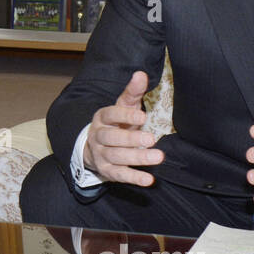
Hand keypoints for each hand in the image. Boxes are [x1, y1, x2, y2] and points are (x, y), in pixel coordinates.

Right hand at [83, 71, 163, 186]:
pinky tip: (149, 179)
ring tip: (158, 157)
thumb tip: (141, 74)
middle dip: (131, 139)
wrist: (95, 147)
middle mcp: (98, 136)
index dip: (125, 116)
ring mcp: (101, 155)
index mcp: (102, 117)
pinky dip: (134, 178)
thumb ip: (132, 92)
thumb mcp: (123, 106)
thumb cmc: (116, 123)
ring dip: (137, 158)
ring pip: (117, 157)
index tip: (143, 117)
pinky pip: (120, 175)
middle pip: (111, 138)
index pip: (110, 114)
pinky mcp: (107, 171)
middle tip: (151, 139)